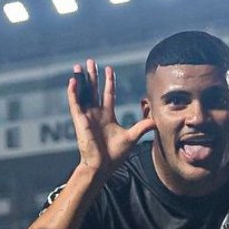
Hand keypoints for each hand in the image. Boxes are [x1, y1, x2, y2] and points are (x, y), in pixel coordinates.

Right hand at [68, 59, 155, 174]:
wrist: (102, 166)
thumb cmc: (114, 155)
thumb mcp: (131, 138)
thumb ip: (142, 127)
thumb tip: (155, 120)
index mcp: (107, 116)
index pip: (108, 94)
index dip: (109, 81)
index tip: (109, 69)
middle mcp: (96, 114)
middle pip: (94, 90)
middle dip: (93, 76)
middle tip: (91, 61)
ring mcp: (87, 116)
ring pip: (83, 93)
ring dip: (81, 80)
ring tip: (79, 66)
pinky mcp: (80, 121)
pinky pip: (75, 104)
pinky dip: (73, 92)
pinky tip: (73, 81)